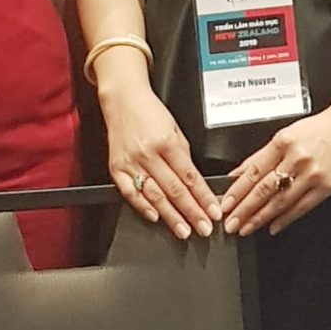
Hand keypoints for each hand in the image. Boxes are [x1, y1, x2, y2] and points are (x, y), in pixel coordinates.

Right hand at [102, 83, 221, 238]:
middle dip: (191, 212)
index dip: (204, 197)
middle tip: (204, 229)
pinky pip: (130, 192)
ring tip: (184, 231)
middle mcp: (147, 153)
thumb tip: (195, 183)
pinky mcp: (116, 167)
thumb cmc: (149, 111)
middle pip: (174, 189)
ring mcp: (130, 162)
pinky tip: (155, 217)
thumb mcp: (175, 128)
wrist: (122, 99)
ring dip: (171, 216)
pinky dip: (142, 207)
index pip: (190, 176)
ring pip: (154, 195)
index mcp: (166, 141)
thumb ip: (183, 155)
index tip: (214, 212)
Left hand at [220, 107, 330, 237]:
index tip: (226, 203)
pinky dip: (285, 219)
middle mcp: (296, 158)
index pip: (253, 170)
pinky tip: (273, 226)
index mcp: (282, 142)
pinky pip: (301, 207)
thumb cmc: (316, 129)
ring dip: (260, 217)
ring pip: (280, 201)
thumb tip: (239, 173)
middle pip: (264, 189)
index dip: (237, 189)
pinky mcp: (325, 187)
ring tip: (247, 227)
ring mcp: (311, 174)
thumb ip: (262, 155)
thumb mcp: (285, 134)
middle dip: (245, 209)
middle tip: (231, 223)